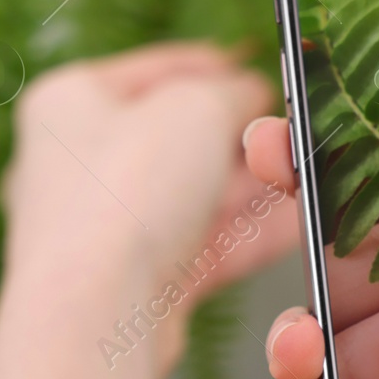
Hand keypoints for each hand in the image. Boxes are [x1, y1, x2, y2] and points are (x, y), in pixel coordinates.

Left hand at [1, 43, 295, 375]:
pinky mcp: (133, 284)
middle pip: (175, 138)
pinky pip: (202, 249)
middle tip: (291, 131)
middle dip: (241, 136)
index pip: (154, 69)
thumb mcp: (196, 107)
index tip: (260, 66)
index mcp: (68, 101)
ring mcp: (103, 230)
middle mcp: (75, 164)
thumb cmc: (126, 190)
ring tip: (309, 176)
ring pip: (192, 198)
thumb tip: (250, 90)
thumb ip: (232, 90)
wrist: (96, 313)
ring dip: (254, 188)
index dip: (214, 65)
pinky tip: (300, 226)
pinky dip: (250, 236)